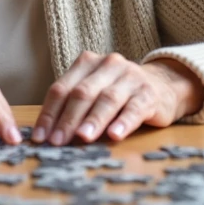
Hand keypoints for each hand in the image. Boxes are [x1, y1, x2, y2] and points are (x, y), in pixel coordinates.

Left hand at [31, 52, 203, 145]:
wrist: (162, 86)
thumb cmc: (118, 94)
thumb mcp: (93, 93)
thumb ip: (72, 107)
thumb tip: (47, 136)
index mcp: (87, 62)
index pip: (62, 88)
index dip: (49, 114)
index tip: (40, 138)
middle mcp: (108, 65)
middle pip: (82, 93)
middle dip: (68, 119)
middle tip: (57, 142)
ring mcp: (130, 77)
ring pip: (107, 99)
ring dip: (93, 120)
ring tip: (83, 138)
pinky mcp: (149, 93)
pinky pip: (134, 108)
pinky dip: (123, 122)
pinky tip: (115, 135)